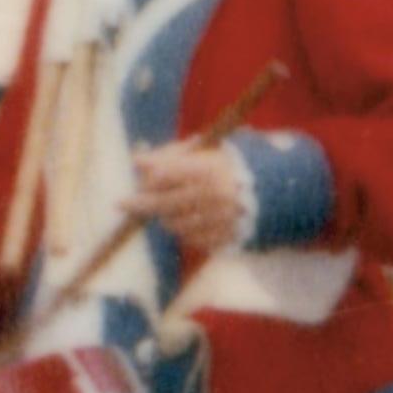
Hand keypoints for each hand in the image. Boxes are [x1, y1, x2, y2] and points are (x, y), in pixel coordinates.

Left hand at [126, 140, 251, 254]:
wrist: (271, 191)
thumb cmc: (226, 167)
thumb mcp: (202, 153)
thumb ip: (169, 156)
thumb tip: (136, 160)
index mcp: (210, 169)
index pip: (165, 176)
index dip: (148, 180)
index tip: (139, 183)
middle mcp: (215, 196)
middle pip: (164, 204)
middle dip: (141, 204)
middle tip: (121, 203)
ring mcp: (221, 220)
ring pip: (174, 224)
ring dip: (165, 217)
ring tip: (172, 206)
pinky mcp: (225, 238)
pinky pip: (191, 239)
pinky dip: (185, 230)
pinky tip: (191, 218)